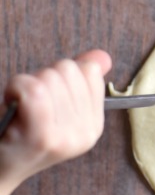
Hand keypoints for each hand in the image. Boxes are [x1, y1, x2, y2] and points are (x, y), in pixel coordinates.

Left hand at [0, 50, 111, 194]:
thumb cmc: (19, 137)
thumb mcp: (55, 109)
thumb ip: (80, 81)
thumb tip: (102, 57)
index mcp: (93, 126)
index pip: (89, 72)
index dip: (60, 75)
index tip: (46, 98)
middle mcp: (86, 133)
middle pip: (68, 69)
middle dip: (42, 78)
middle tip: (28, 105)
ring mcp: (66, 136)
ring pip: (49, 78)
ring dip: (25, 84)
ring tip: (19, 107)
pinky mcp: (43, 136)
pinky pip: (34, 90)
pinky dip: (16, 87)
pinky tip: (11, 100)